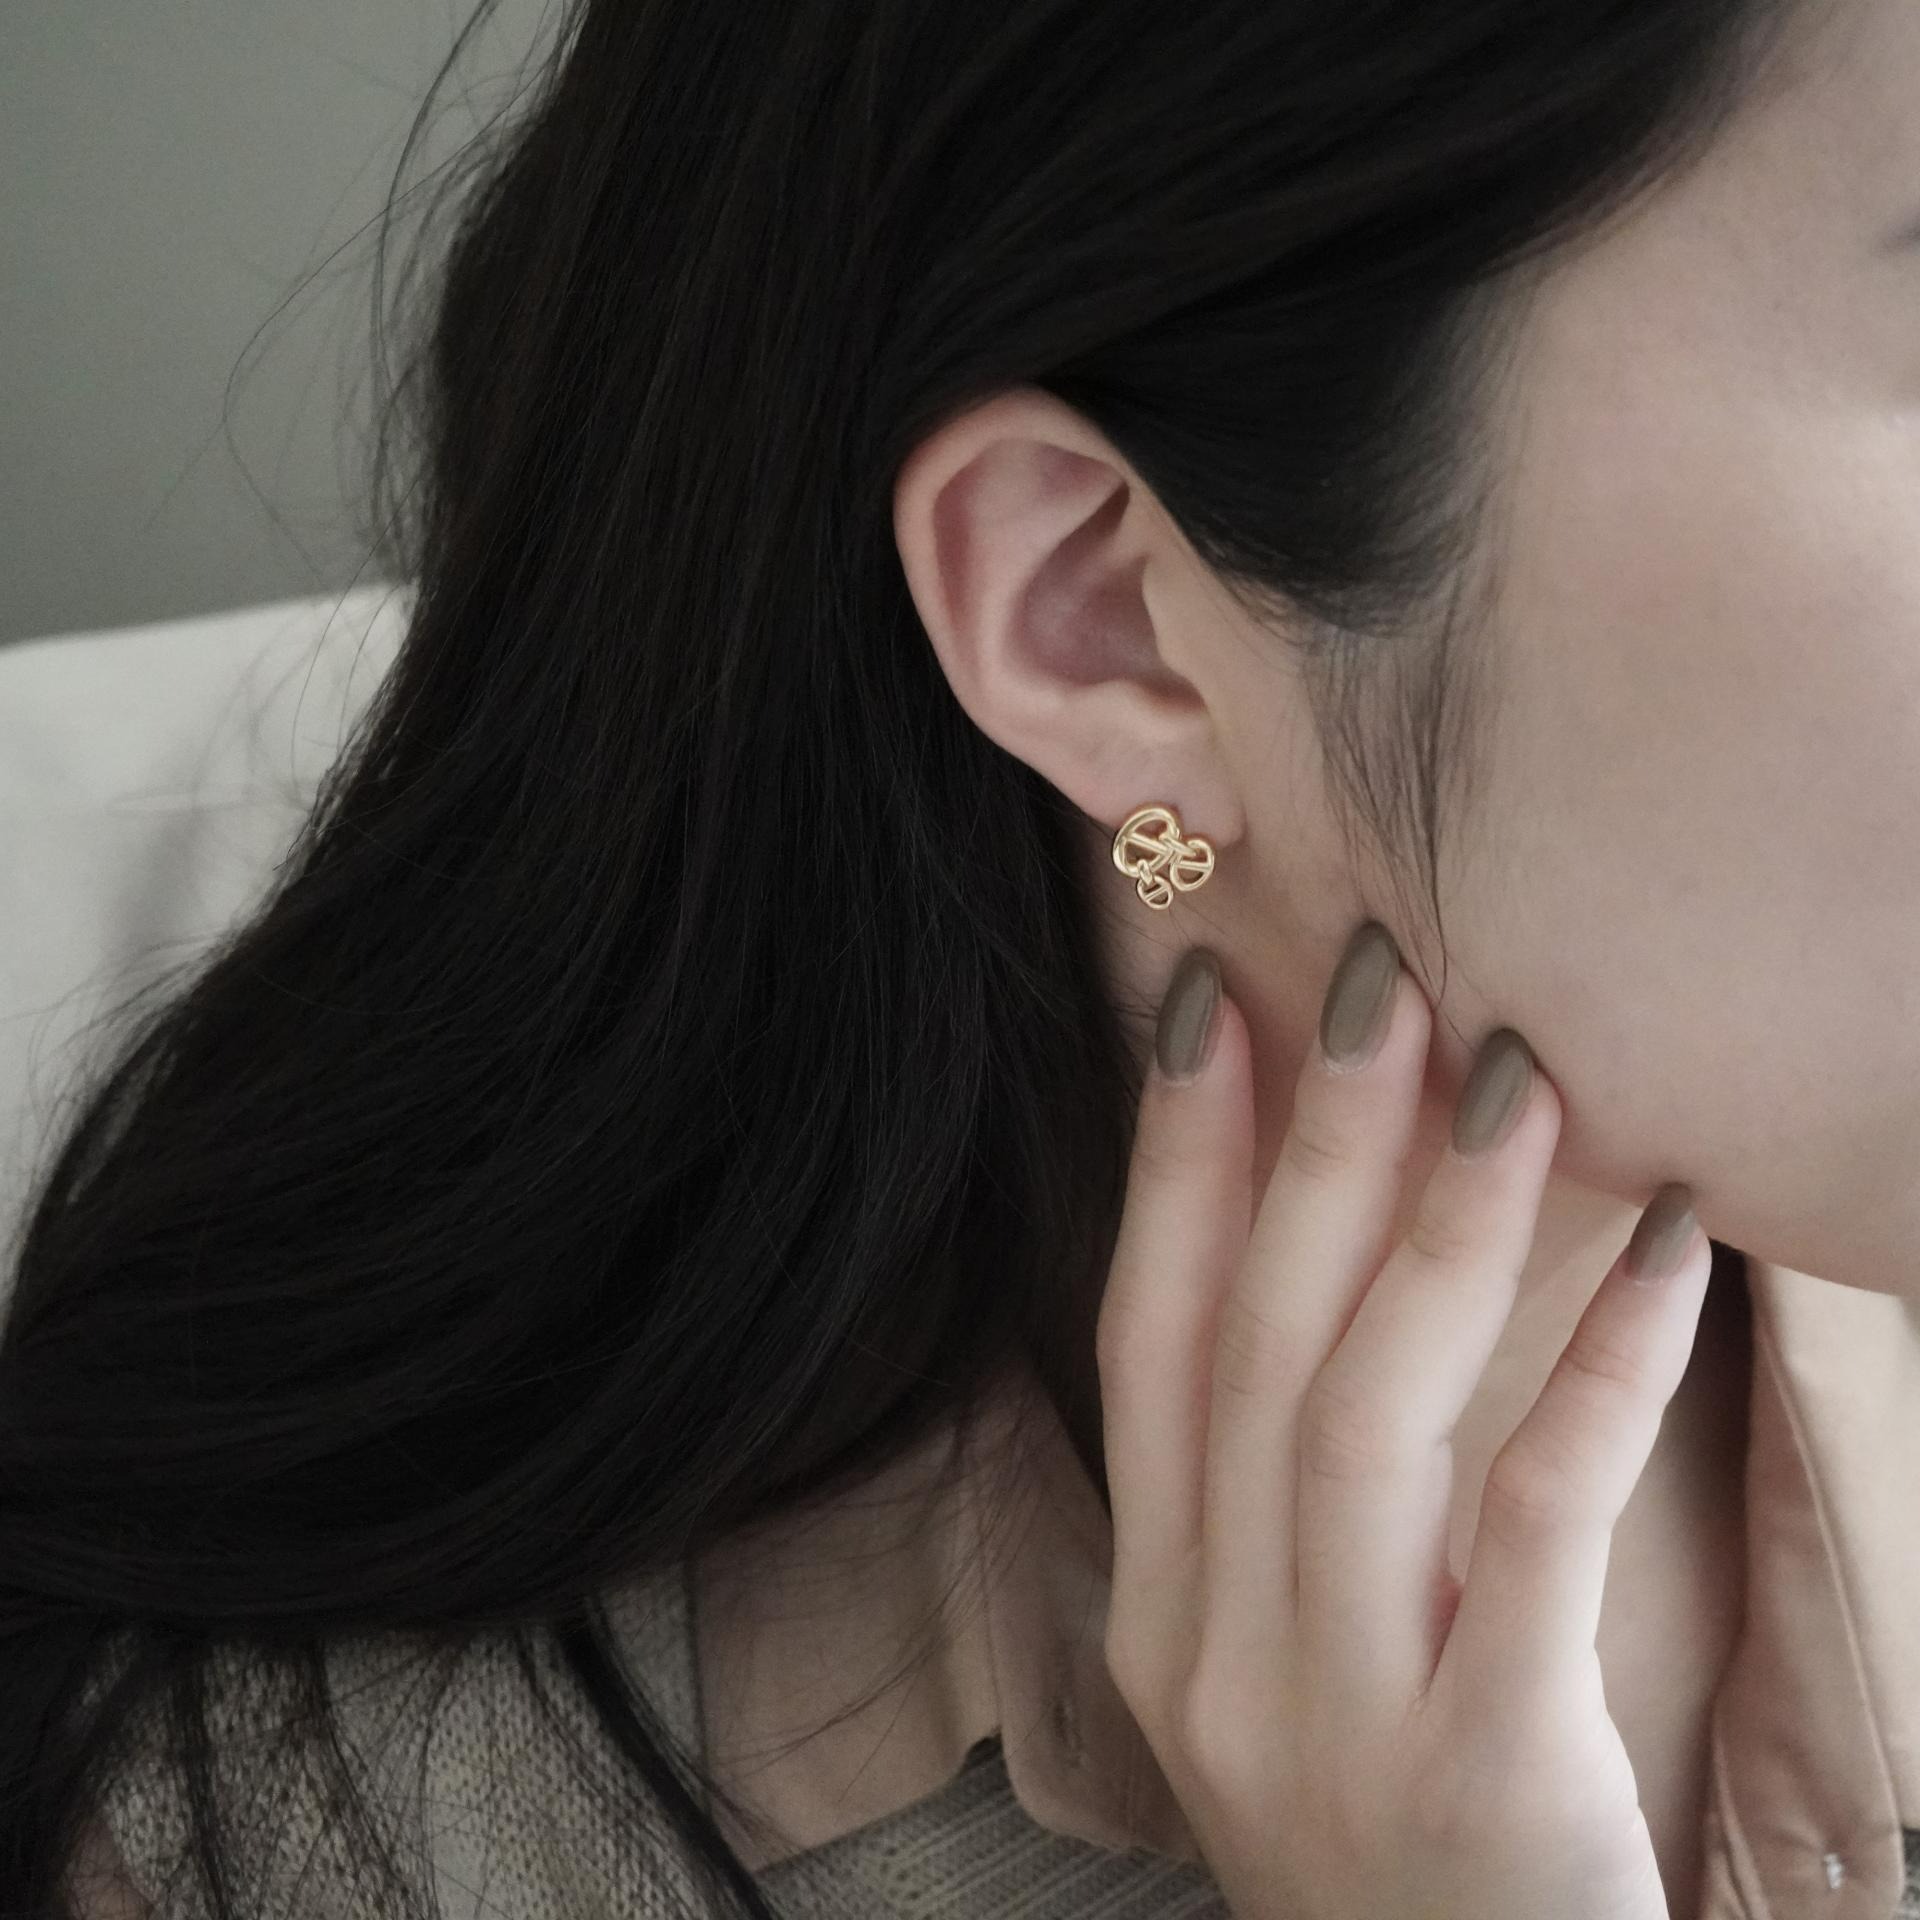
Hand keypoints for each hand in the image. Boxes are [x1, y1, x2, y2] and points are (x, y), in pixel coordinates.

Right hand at [1096, 932, 1710, 1919]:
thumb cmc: (1397, 1834)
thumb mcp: (1294, 1661)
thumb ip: (1278, 1493)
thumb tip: (1325, 1256)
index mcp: (1160, 1605)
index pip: (1140, 1337)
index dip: (1168, 1160)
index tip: (1210, 1002)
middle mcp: (1213, 1649)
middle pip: (1246, 1344)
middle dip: (1307, 1142)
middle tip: (1376, 972)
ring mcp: (1330, 1715)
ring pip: (1358, 1412)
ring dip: (1438, 1221)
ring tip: (1516, 1069)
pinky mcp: (1481, 1776)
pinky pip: (1531, 1528)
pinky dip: (1594, 1371)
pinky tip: (1665, 1245)